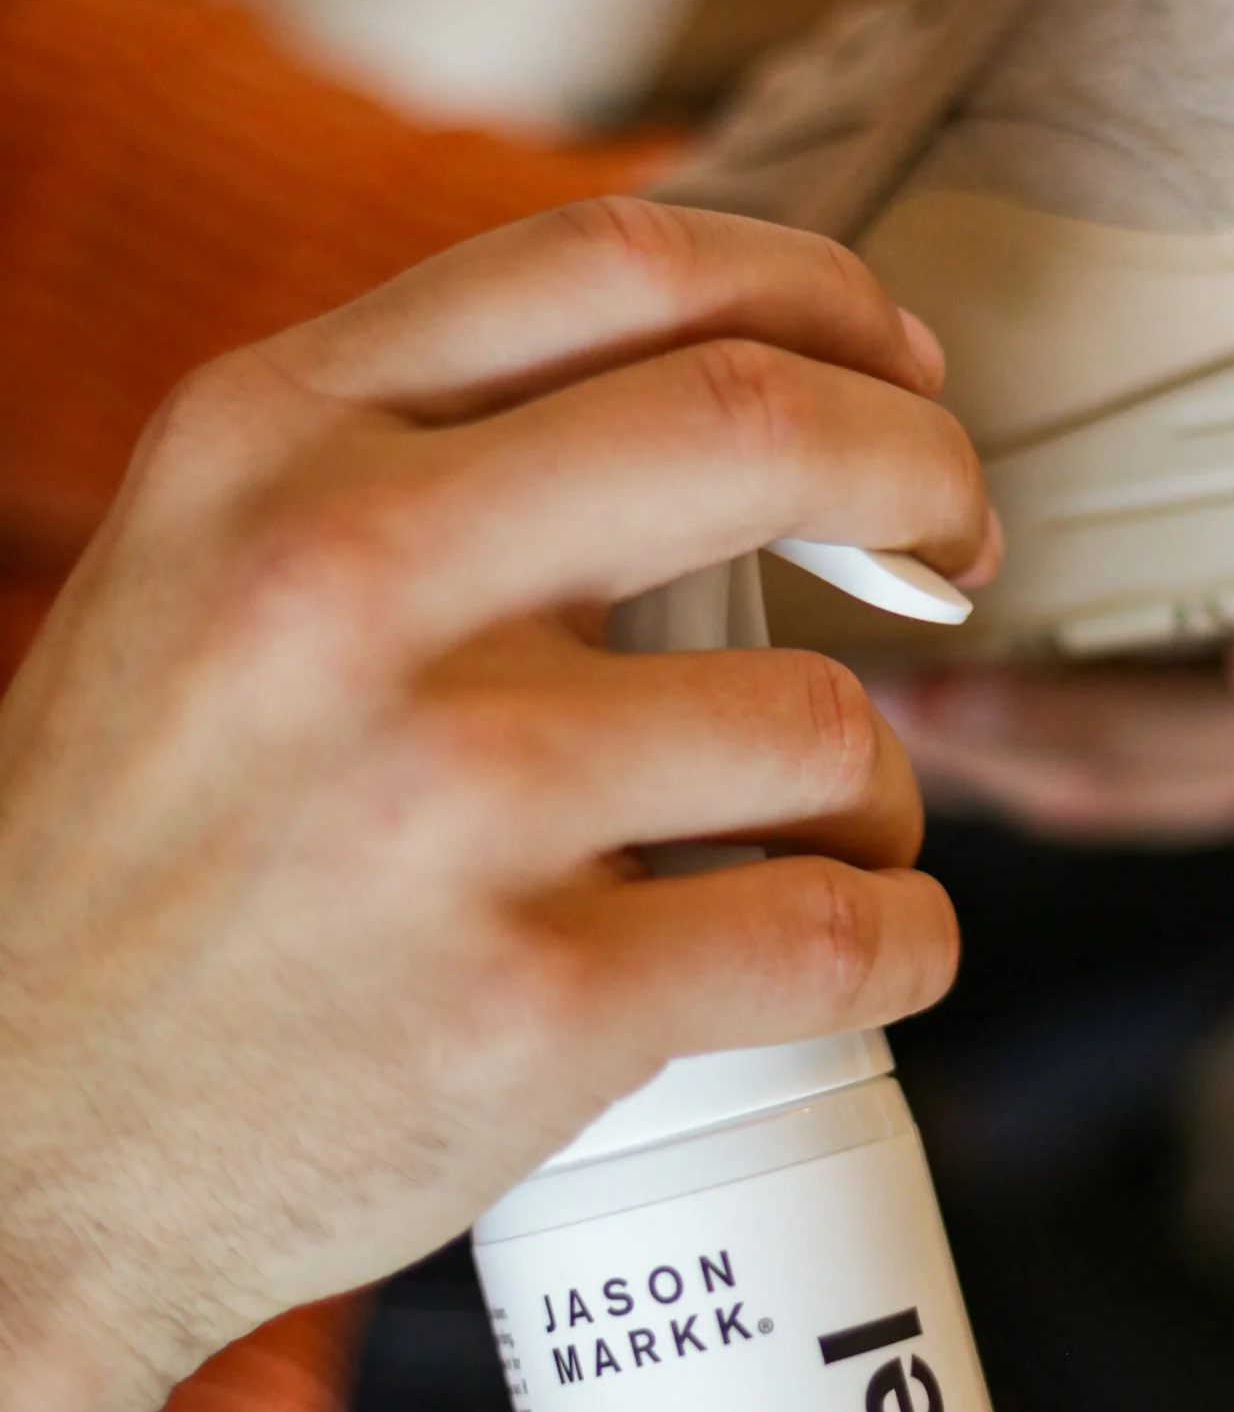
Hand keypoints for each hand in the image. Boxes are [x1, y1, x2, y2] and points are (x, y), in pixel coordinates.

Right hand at [0, 198, 989, 1411]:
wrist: (8, 1148)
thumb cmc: (142, 856)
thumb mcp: (204, 571)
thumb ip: (406, 457)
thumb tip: (724, 389)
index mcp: (272, 440)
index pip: (619, 263)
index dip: (814, 290)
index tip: (896, 356)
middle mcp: (349, 583)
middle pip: (766, 429)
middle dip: (926, 473)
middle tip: (961, 542)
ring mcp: (443, 800)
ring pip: (827, 718)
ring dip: (886, 780)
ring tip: (832, 830)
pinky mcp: (528, 1004)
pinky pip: (835, 932)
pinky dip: (902, 938)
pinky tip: (866, 944)